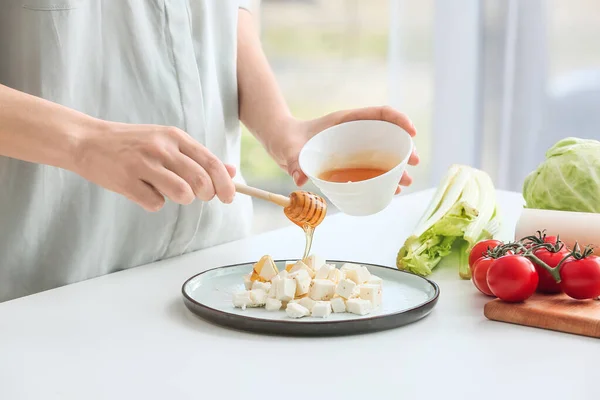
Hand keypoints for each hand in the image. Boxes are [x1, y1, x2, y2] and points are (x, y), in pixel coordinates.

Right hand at [73, 122, 235, 210]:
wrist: (87, 141)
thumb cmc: (133, 144)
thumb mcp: (167, 142)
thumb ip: (198, 157)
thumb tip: (231, 172)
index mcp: (174, 136)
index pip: (210, 162)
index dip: (225, 183)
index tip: (230, 197)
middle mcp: (161, 148)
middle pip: (200, 180)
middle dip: (207, 195)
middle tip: (200, 196)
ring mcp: (143, 164)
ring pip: (182, 194)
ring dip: (181, 199)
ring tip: (167, 190)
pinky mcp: (126, 181)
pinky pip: (155, 204)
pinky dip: (154, 203)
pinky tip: (143, 191)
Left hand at [267, 106, 418, 191]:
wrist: (283, 144)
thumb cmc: (288, 140)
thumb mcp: (289, 149)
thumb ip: (293, 161)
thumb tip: (299, 179)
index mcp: (345, 120)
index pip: (379, 113)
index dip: (398, 119)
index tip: (411, 131)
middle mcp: (353, 131)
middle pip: (387, 134)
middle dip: (404, 148)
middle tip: (414, 164)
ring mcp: (354, 146)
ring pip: (382, 153)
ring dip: (397, 167)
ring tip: (405, 183)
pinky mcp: (350, 160)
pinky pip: (372, 167)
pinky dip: (383, 178)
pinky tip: (390, 191)